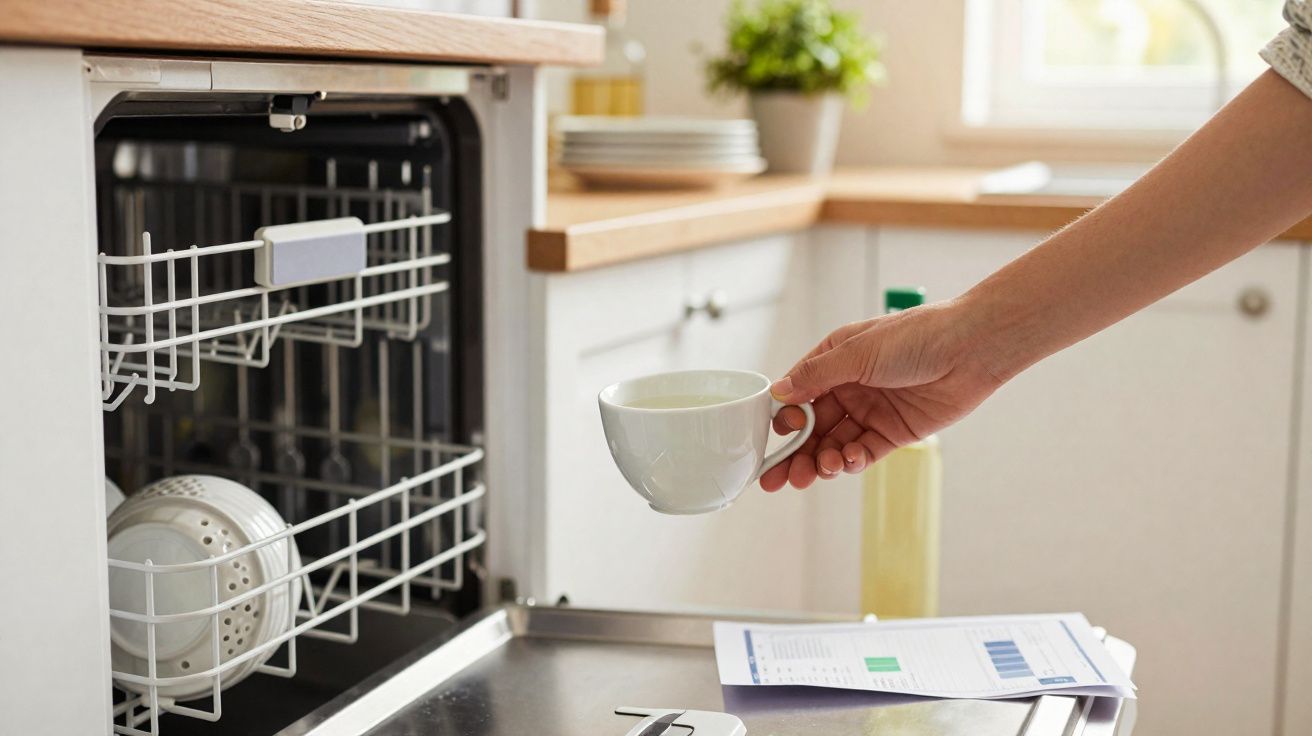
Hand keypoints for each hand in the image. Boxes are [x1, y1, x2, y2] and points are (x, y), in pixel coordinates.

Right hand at [760, 300, 1003, 491]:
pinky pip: (864, 452)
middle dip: (794, 452)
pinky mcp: (894, 432)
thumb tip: (778, 392)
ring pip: (835, 443)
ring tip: (818, 472)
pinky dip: (852, 461)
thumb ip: (816, 376)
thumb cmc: (917, 336)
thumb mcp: (857, 352)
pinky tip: (847, 462)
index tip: (771, 438)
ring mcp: (872, 410)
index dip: (783, 418)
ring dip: (821, 460)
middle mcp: (850, 386)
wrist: (971, 350)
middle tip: (777, 478)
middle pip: (812, 426)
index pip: (798, 393)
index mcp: (836, 359)